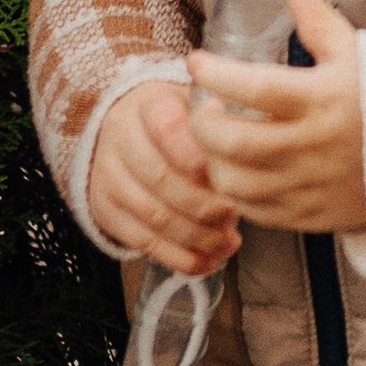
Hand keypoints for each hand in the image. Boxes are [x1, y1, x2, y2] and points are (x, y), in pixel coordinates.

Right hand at [87, 79, 239, 274]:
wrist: (127, 133)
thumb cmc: (180, 126)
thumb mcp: (200, 110)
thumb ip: (225, 127)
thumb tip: (258, 149)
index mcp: (150, 105)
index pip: (168, 128)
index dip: (197, 156)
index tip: (227, 172)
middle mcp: (122, 138)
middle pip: (160, 177)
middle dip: (203, 204)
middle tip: (233, 214)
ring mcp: (109, 176)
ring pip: (153, 214)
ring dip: (196, 235)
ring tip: (227, 242)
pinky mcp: (107, 211)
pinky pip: (143, 242)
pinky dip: (180, 257)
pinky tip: (209, 260)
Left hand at [185, 0, 365, 235]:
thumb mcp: (357, 53)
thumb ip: (318, 19)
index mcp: (323, 100)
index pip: (252, 87)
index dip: (215, 74)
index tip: (198, 63)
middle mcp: (313, 147)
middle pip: (233, 143)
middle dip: (203, 123)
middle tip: (204, 107)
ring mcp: (313, 186)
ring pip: (237, 184)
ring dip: (215, 162)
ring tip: (218, 142)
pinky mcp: (316, 215)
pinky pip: (259, 212)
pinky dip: (239, 194)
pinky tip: (242, 172)